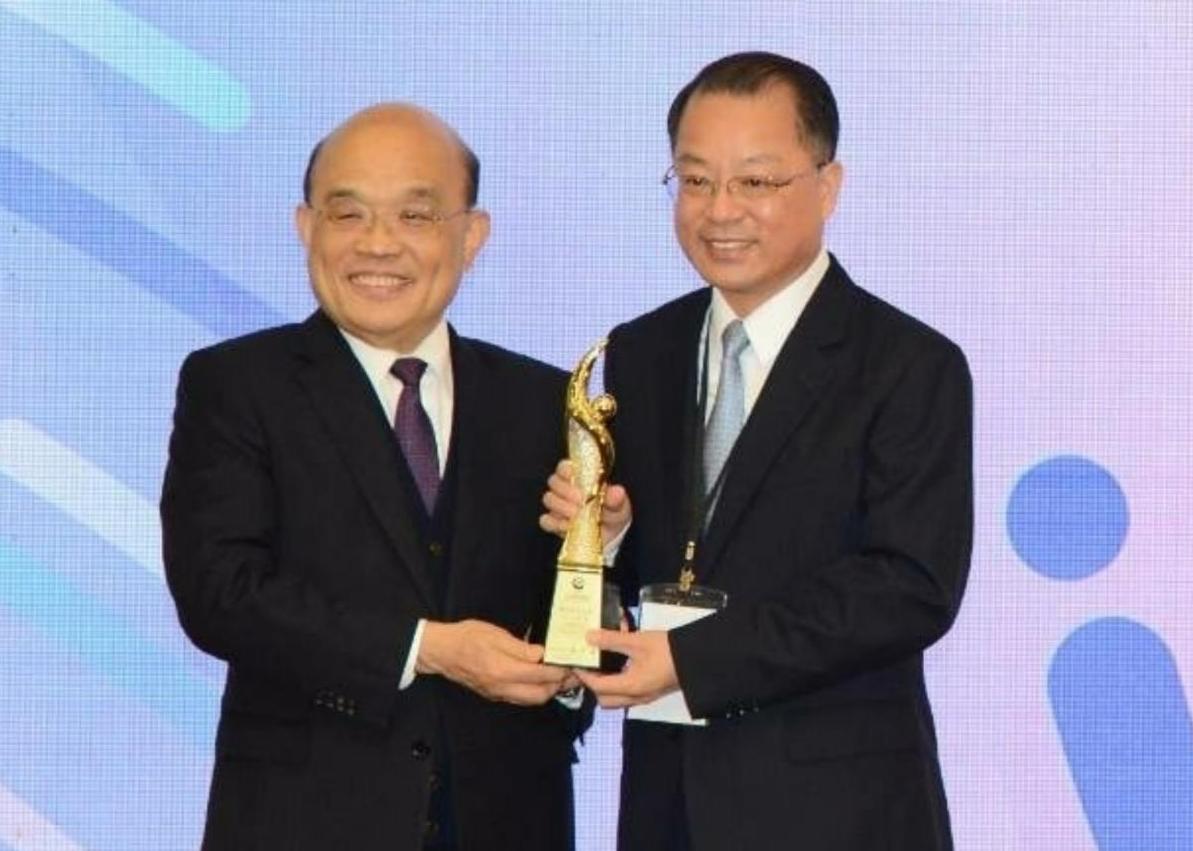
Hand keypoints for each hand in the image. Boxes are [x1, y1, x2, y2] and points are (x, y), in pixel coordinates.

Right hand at [416, 619, 568, 704]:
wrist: (441, 651)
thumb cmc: (467, 637)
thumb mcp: (495, 634)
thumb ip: (520, 647)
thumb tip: (542, 655)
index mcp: (503, 670)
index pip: (540, 675)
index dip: (559, 670)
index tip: (570, 663)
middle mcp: (502, 687)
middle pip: (540, 695)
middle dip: (559, 685)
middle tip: (571, 672)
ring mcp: (498, 693)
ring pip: (531, 700)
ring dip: (548, 690)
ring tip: (559, 676)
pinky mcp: (494, 694)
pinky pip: (520, 698)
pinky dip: (535, 692)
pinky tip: (540, 680)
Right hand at [539, 460, 630, 545]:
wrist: (609, 537)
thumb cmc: (612, 514)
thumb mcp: (619, 506)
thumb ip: (617, 499)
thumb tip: (617, 491)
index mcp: (579, 478)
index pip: (565, 466)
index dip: (566, 469)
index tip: (573, 476)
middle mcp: (565, 489)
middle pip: (554, 481)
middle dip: (566, 490)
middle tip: (581, 500)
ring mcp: (558, 506)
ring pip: (549, 499)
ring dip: (561, 507)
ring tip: (576, 514)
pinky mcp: (554, 523)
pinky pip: (546, 520)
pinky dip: (555, 523)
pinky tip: (568, 526)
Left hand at [574, 629, 678, 707]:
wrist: (696, 657)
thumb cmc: (666, 650)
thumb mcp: (637, 641)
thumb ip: (611, 640)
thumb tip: (588, 637)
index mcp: (630, 687)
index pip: (598, 686)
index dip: (584, 675)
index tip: (577, 661)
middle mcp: (636, 697)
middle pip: (605, 700)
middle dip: (594, 685)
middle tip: (591, 666)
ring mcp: (645, 697)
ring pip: (617, 699)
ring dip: (606, 686)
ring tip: (604, 665)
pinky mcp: (652, 692)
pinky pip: (628, 694)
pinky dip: (619, 683)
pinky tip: (622, 665)